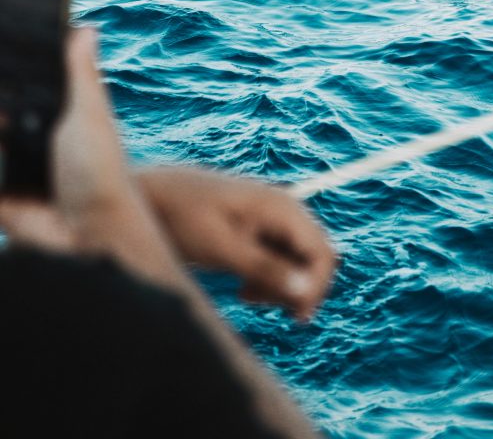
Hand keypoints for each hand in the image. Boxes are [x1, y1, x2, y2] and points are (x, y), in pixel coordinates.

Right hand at [0, 27, 131, 248]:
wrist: (90, 233)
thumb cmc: (99, 168)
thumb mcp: (89, 113)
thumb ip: (80, 72)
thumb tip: (87, 26)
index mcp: (50, 116)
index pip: (15, 89)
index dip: (4, 79)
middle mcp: (27, 140)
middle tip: (4, 117)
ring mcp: (9, 169)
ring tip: (4, 141)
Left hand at [137, 166, 336, 319]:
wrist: (151, 194)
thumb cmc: (181, 216)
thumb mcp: (221, 248)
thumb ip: (264, 268)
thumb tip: (305, 291)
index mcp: (281, 208)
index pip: (322, 254)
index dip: (315, 288)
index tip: (292, 317)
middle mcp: (283, 210)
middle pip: (316, 257)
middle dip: (300, 288)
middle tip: (262, 305)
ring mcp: (270, 219)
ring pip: (299, 261)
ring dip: (284, 286)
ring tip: (247, 297)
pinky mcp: (256, 230)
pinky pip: (280, 259)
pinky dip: (269, 279)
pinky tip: (243, 290)